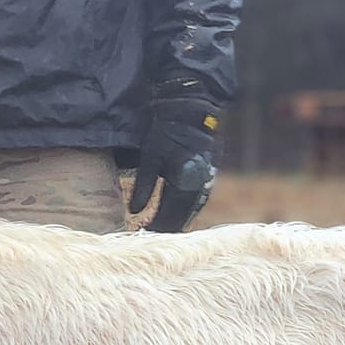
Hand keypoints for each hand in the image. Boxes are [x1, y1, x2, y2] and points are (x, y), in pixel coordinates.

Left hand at [127, 94, 219, 230]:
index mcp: (183, 183)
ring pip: (192, 209)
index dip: (158, 225)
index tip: (144, 231)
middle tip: (151, 231)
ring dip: (178, 217)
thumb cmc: (166, 133)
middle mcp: (199, 185)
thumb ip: (143, 186)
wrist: (190, 112)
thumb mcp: (150, 158)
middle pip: (183, 216)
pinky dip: (187, 207)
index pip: (171, 215)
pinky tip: (177, 209)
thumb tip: (134, 212)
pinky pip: (198, 198)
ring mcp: (207, 180)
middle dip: (168, 224)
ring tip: (162, 223)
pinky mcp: (209, 174)